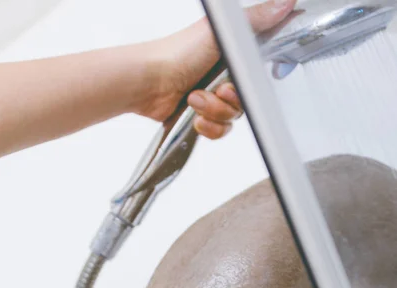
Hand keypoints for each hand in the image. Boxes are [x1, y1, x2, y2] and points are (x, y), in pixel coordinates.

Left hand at [140, 0, 295, 138]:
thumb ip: (257, 20)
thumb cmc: (177, 53)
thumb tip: (285, 4)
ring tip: (196, 99)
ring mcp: (212, 98)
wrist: (148, 82)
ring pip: (233, 117)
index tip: (246, 80)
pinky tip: (195, 116)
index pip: (259, 72)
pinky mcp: (201, 117)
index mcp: (232, 55)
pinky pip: (220, 130)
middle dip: (231, 98)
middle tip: (217, 89)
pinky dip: (209, 126)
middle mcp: (223, 76)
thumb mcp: (222, 31)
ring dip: (215, 111)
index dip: (256, 81)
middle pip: (248, 99)